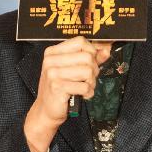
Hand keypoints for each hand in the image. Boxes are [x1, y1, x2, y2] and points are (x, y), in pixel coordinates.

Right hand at [24, 37, 110, 151]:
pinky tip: (82, 95)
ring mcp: (53, 73)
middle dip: (94, 70)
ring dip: (91, 82)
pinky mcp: (57, 87)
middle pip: (87, 56)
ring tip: (84, 87)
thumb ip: (90, 59)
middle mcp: (51, 60)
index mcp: (53, 52)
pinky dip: (88, 93)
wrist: (46, 110)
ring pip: (88, 71)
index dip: (92, 51)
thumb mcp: (72, 70)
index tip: (93, 62)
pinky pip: (84, 86)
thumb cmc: (59, 89)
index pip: (80, 41)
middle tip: (88, 79)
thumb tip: (106, 50)